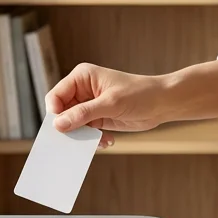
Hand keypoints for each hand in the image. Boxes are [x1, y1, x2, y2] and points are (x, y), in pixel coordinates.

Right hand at [44, 63, 170, 147]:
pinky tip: (107, 140)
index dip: (55, 112)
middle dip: (69, 127)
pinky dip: (93, 138)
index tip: (61, 128)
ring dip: (83, 135)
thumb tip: (58, 124)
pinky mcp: (98, 117)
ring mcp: (90, 104)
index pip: (56, 96)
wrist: (163, 103)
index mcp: (82, 77)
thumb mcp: (110, 104)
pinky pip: (86, 131)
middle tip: (79, 139)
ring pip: (73, 124)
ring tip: (100, 138)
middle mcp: (83, 89)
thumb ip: (83, 114)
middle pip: (62, 112)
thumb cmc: (140, 94)